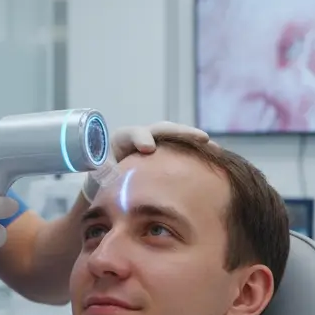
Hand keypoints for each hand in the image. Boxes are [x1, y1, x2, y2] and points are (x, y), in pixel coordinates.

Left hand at [82, 121, 214, 200]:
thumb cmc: (102, 181)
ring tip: (214, 147)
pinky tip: (215, 159)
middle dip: (181, 132)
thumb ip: (104, 174)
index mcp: (121, 139)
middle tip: (200, 137)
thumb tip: (111, 176)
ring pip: (177, 137)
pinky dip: (197, 152)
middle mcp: (141, 136)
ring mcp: (156, 143)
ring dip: (195, 140)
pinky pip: (183, 149)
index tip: (148, 148)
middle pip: (162, 129)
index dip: (141, 138)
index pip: (132, 133)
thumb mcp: (99, 177)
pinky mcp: (166, 154)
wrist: (109, 185)